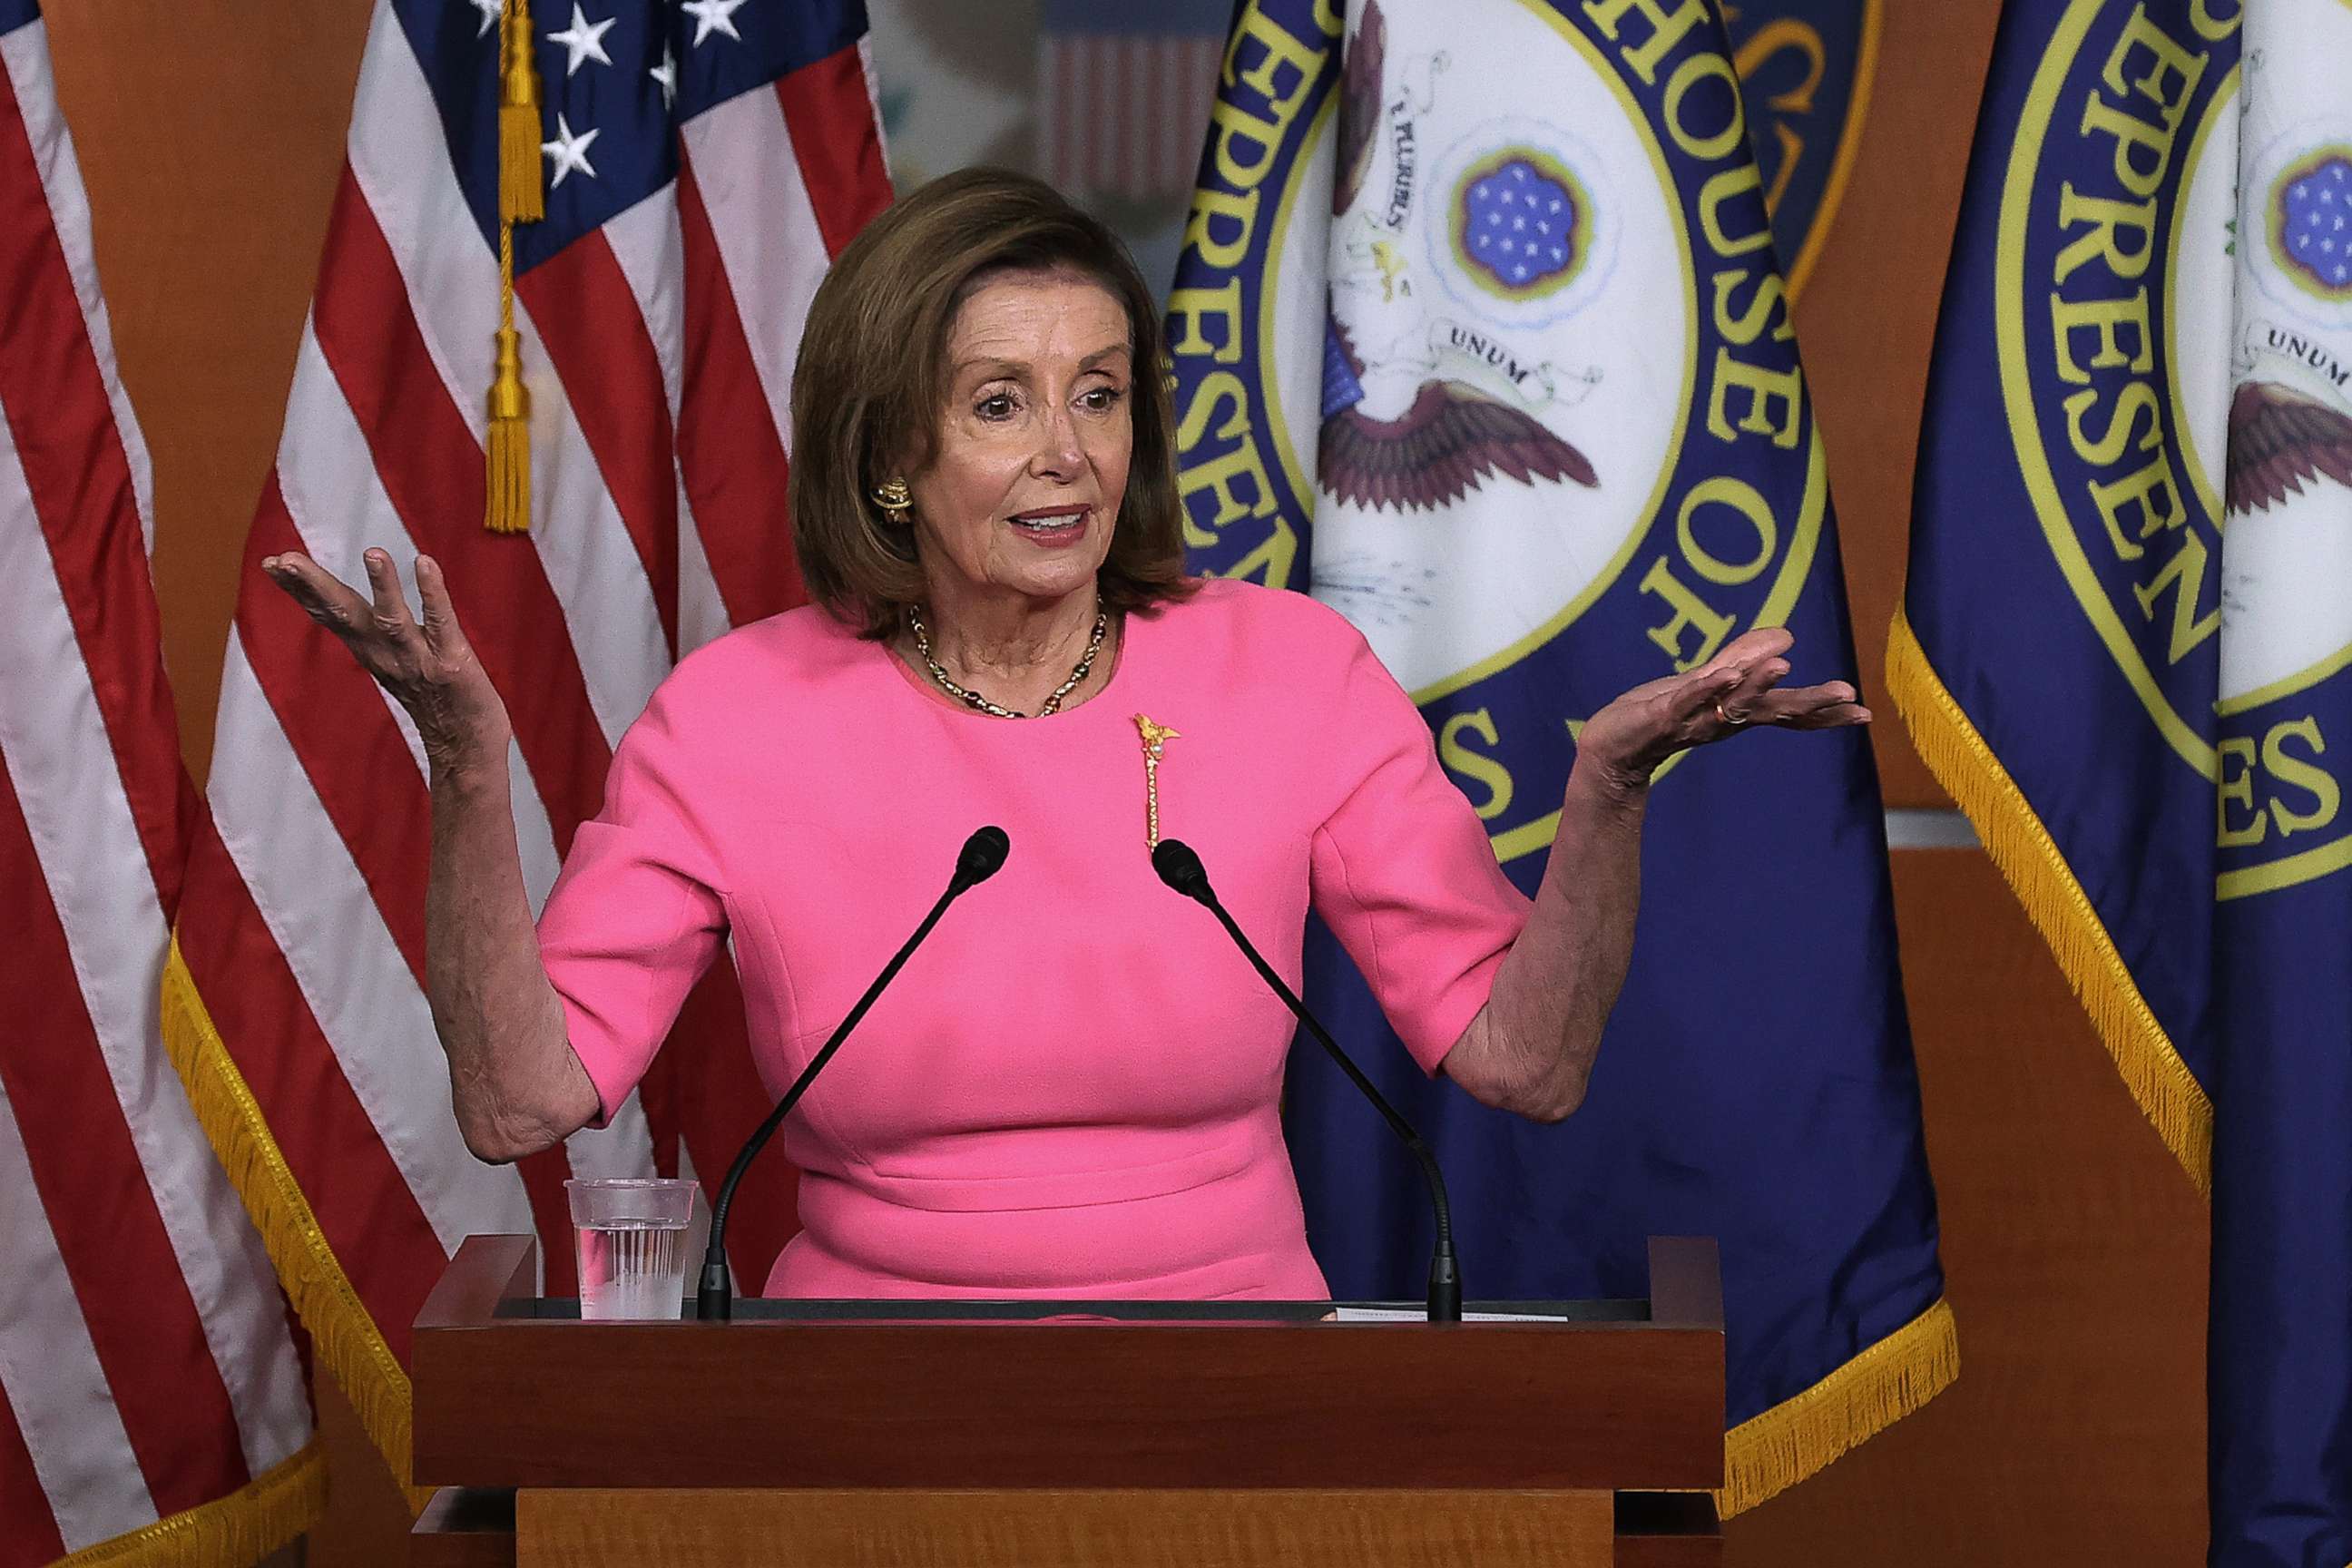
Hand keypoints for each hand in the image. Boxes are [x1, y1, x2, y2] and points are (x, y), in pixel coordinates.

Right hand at [259, 548, 510, 770]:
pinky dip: (432, 593)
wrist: (465, 750)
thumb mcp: (389, 662)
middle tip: (285, 558)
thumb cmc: (432, 699)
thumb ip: (368, 633)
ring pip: (393, 619)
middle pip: (345, 614)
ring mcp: (418, 660)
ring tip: (373, 552)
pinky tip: (425, 562)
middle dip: (315, 585)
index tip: (271, 562)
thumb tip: (339, 607)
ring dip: (383, 585)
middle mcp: (387, 654)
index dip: (300, 589)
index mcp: (370, 650)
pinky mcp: (452, 663)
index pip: (329, 614)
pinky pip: (441, 623)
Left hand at [1574, 627, 1869, 795]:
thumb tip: (1788, 637)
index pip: (1788, 712)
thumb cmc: (1660, 716)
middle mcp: (1723, 721)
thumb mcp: (1705, 683)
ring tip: (1782, 665)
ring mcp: (1694, 719)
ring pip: (1731, 704)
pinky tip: (1725, 673)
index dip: (1825, 712)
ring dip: (1756, 684)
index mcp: (1738, 714)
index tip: (1865, 714)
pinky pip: (1688, 700)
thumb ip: (1743, 659)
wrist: (1610, 750)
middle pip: (1772, 712)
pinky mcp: (1662, 716)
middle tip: (1848, 697)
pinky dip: (1706, 688)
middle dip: (1809, 703)